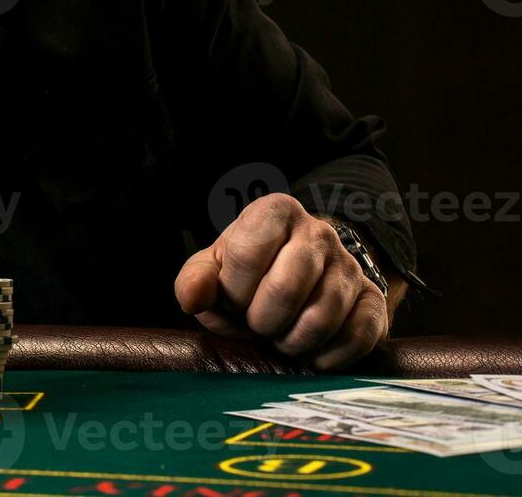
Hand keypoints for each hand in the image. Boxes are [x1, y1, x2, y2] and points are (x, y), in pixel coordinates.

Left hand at [174, 193, 387, 369]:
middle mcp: (319, 232)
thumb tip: (193, 298)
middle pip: (286, 288)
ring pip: (321, 318)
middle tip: (257, 325)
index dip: (232, 292)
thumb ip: (195, 280)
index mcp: (274, 212)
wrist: (299, 277)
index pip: (246, 255)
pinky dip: (327, 357)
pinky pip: (357, 338)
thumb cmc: (247, 273)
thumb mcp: (213, 269)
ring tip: (281, 336)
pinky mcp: (375, 299)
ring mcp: (351, 265)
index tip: (231, 302)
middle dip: (261, 321)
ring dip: (292, 342)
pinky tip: (310, 351)